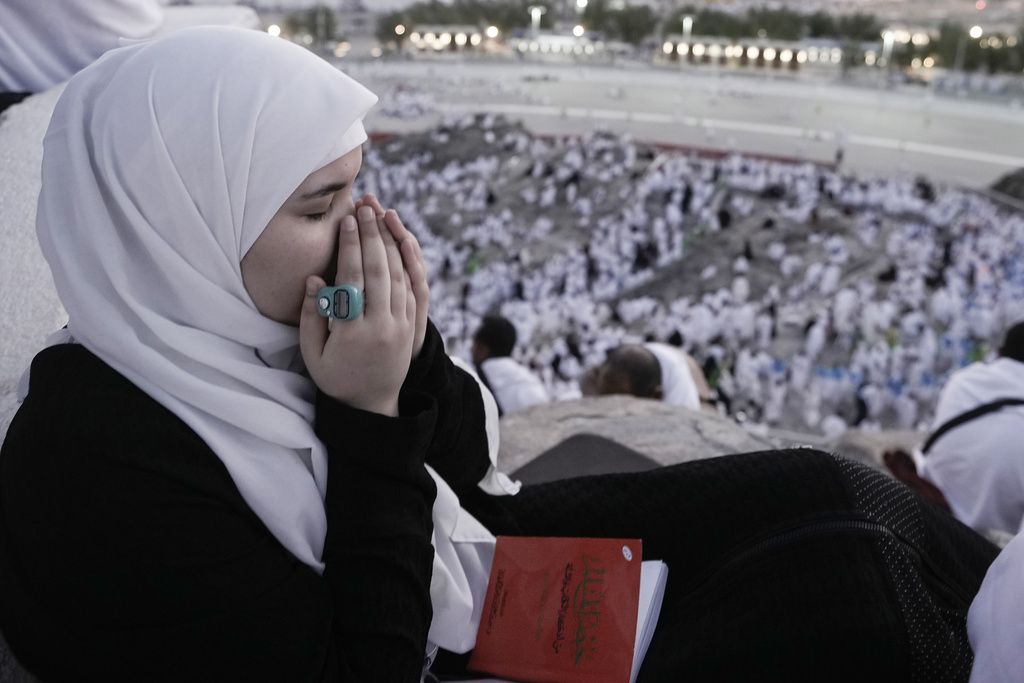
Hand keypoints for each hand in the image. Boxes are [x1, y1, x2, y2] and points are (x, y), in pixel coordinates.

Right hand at [299, 205, 415, 416]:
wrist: (372, 406)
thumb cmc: (335, 377)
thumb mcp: (312, 354)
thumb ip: (310, 316)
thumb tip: (314, 278)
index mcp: (354, 332)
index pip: (353, 279)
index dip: (351, 247)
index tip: (347, 221)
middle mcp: (382, 326)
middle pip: (379, 270)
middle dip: (372, 235)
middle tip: (364, 207)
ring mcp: (402, 326)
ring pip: (399, 276)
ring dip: (391, 243)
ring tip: (381, 216)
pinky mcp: (413, 327)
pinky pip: (414, 288)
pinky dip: (408, 263)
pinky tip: (399, 243)